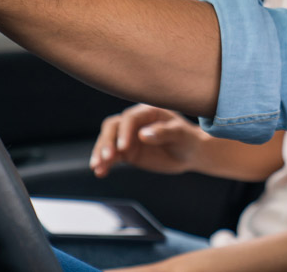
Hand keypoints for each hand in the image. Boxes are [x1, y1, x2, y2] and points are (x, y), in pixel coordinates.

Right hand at [90, 104, 206, 177]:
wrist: (189, 153)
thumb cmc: (187, 139)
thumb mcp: (180, 135)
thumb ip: (163, 132)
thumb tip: (142, 135)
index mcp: (147, 111)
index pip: (129, 118)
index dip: (124, 132)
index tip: (123, 148)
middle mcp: (134, 122)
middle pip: (112, 127)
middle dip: (106, 142)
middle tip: (106, 158)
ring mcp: (129, 137)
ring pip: (108, 142)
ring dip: (100, 153)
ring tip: (97, 167)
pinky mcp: (127, 152)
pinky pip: (112, 157)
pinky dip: (105, 164)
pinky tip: (100, 173)